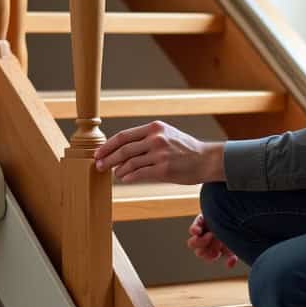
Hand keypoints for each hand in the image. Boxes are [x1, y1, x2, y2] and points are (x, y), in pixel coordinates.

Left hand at [94, 121, 223, 184]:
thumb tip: (123, 149)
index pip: (124, 136)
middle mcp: (156, 139)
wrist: (206, 159)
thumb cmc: (185, 149)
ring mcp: (159, 154)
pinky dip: (129, 177)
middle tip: (99, 166)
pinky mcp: (164, 169)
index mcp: (154, 128)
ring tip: (115, 173)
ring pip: (130, 163)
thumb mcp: (166, 134)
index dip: (108, 146)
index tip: (98, 153)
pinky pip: (139, 174)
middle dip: (108, 159)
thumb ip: (146, 138)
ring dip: (118, 170)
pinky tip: (124, 179)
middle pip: (123, 149)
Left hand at [187, 213, 237, 268]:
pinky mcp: (199, 221)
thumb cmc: (237, 229)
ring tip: (210, 235)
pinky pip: (192, 229)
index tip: (219, 252)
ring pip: (192, 244)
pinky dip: (194, 231)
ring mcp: (202, 231)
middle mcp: (207, 241)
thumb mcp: (236, 244)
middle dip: (206, 250)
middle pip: (200, 252)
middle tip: (217, 242)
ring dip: (201, 242)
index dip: (212, 256)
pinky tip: (199, 231)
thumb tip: (229, 266)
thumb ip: (233, 256)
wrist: (236, 210)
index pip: (209, 257)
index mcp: (216, 246)